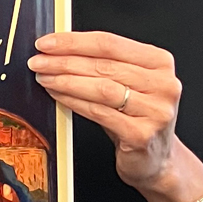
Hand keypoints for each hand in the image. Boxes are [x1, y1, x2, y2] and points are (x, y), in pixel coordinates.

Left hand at [29, 30, 181, 191]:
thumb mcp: (127, 85)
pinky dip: (74, 102)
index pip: (111, 43)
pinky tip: (58, 95)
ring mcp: (155, 111)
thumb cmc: (136, 120)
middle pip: (104, 64)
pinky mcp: (141, 135)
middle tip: (39, 61)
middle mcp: (163, 84)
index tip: (48, 43)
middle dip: (65, 61)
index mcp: (161, 63)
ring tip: (44, 77)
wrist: (156, 160)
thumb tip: (59, 50)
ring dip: (66, 80)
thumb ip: (103, 65)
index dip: (75, 41)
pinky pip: (99, 113)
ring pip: (102, 88)